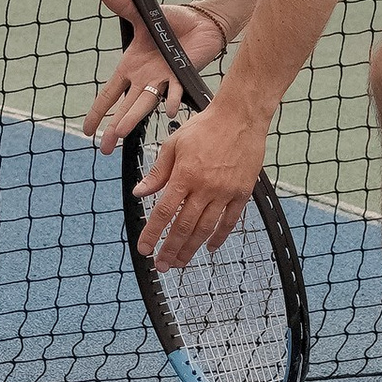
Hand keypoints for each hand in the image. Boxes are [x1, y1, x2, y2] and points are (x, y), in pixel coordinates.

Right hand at [79, 0, 222, 154]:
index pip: (109, 93)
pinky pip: (174, 91)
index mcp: (130, 67)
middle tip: (104, 147)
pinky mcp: (180, 76)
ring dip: (133, 119)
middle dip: (113, 127)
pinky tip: (168, 111)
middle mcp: (143, 78)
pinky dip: (171, 100)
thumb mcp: (141, 15)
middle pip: (124, 106)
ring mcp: (161, 80)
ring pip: (144, 104)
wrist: (198, 22)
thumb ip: (123, 7)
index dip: (97, 111)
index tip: (86, 130)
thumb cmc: (168, 21)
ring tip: (121, 136)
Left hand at [133, 96, 264, 268]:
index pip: (164, 211)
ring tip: (181, 262)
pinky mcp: (242, 192)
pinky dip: (219, 237)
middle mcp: (205, 187)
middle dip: (171, 249)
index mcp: (184, 174)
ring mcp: (225, 191)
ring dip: (191, 248)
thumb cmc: (204, 127)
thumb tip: (139, 193)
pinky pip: (230, 221)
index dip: (153, 233)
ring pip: (206, 228)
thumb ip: (157, 172)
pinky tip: (209, 248)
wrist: (240, 116)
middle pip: (184, 226)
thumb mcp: (173, 144)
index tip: (144, 249)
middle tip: (162, 265)